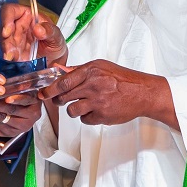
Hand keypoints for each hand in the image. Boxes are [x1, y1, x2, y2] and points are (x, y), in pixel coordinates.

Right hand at [0, 4, 67, 65]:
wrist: (56, 61)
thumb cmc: (55, 43)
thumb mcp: (57, 37)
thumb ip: (50, 31)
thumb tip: (38, 28)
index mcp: (27, 16)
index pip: (11, 10)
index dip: (6, 18)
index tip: (7, 31)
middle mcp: (18, 26)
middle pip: (4, 29)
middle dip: (6, 40)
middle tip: (10, 51)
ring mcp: (14, 40)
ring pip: (4, 42)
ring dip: (7, 50)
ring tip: (13, 58)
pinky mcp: (13, 52)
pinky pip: (7, 53)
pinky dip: (9, 58)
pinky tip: (14, 61)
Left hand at [0, 92, 41, 137]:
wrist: (25, 114)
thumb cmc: (22, 98)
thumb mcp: (23, 90)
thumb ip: (15, 87)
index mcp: (35, 104)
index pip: (26, 100)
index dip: (17, 99)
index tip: (7, 98)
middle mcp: (31, 117)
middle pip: (12, 110)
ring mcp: (22, 126)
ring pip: (3, 119)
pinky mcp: (12, 132)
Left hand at [39, 60, 177, 128]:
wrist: (143, 93)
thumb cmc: (122, 79)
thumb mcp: (101, 67)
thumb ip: (79, 70)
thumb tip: (59, 71)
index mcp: (91, 71)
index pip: (63, 82)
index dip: (49, 90)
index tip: (43, 94)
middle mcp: (93, 85)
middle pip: (64, 97)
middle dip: (59, 101)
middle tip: (61, 100)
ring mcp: (98, 102)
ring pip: (72, 111)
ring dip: (74, 110)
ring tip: (83, 105)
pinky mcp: (102, 116)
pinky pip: (85, 119)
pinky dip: (87, 117)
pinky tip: (96, 110)